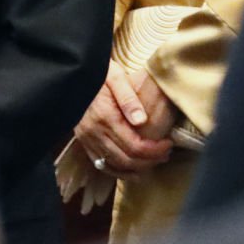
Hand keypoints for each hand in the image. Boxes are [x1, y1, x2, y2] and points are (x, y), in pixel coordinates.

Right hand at [74, 61, 171, 176]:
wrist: (74, 74)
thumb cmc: (98, 72)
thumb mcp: (115, 76)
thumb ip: (129, 98)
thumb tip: (142, 121)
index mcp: (105, 117)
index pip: (135, 146)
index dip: (155, 150)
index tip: (168, 144)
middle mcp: (94, 132)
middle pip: (127, 160)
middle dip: (150, 161)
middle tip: (165, 153)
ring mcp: (87, 139)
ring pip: (115, 166)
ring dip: (137, 168)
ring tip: (154, 160)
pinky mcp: (84, 141)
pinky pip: (102, 164)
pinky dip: (120, 171)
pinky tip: (133, 169)